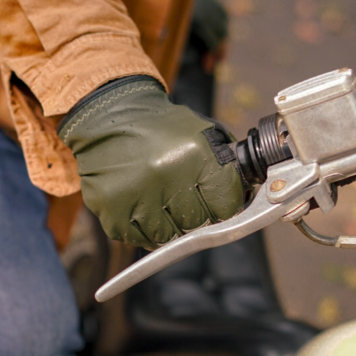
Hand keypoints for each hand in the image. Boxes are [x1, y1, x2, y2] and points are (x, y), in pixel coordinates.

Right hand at [58, 76, 245, 248]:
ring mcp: (135, 194)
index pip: (226, 205)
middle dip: (195, 215)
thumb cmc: (160, 128)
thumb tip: (247, 198)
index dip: (224, 205)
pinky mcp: (112, 209)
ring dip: (167, 224)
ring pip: (167, 237)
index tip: (216, 202)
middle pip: (197, 224)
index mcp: (194, 154)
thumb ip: (224, 166)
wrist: (108, 116)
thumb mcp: (200, 134)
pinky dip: (140, 228)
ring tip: (159, 200)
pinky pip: (137, 239)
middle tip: (183, 198)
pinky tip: (138, 205)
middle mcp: (165, 174)